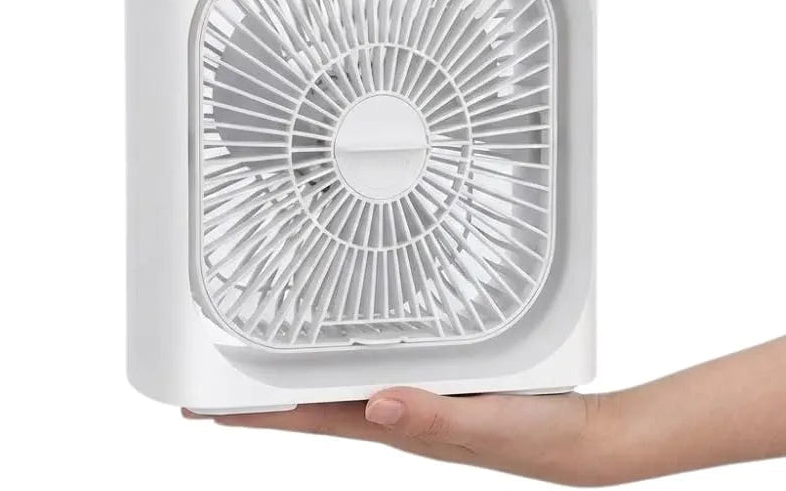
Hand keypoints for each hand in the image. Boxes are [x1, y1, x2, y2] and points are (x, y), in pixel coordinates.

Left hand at [185, 388, 618, 486]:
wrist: (581, 438)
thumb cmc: (538, 437)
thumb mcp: (488, 422)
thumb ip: (436, 415)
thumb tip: (376, 405)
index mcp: (396, 424)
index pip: (309, 417)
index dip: (255, 413)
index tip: (203, 408)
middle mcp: (396, 413)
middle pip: (313, 402)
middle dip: (263, 395)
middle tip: (217, 382)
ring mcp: (416, 400)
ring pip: (341, 384)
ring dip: (299, 375)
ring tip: (264, 363)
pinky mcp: (440, 385)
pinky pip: (380, 366)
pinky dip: (350, 357)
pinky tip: (350, 346)